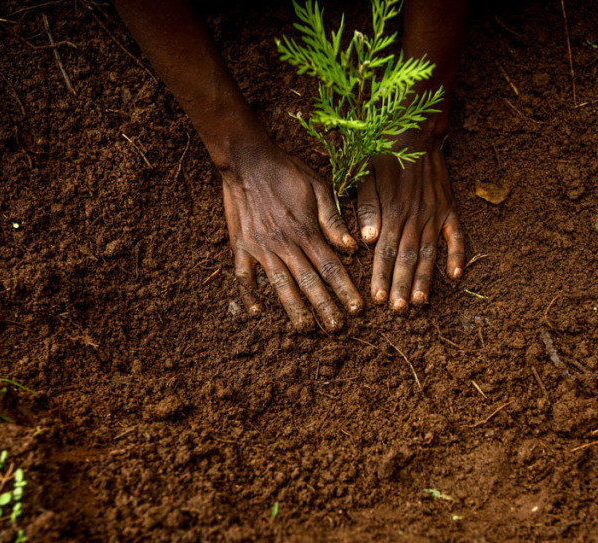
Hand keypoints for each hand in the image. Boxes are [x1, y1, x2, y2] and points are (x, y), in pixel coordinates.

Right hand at [222, 144, 362, 331]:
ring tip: (304, 329)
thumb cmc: (287, 170)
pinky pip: (244, 276)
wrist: (247, 159)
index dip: (345, 290)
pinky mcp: (241, 245)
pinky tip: (257, 311)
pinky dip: (249, 294)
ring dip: (293, 309)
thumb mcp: (318, 187)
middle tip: (337, 328)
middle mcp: (285, 244)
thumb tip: (351, 247)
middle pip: (309, 283)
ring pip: (280, 285)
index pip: (331, 268)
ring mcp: (261, 247)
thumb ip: (333, 219)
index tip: (357, 309)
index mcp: (307, 231)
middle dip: (325, 307)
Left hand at [356, 131, 465, 311]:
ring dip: (425, 279)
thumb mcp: (364, 174)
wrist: (415, 129)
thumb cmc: (382, 152)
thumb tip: (368, 241)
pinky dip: (457, 255)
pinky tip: (456, 276)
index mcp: (392, 211)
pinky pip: (456, 236)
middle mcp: (415, 217)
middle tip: (399, 311)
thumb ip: (366, 208)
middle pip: (407, 258)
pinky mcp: (449, 208)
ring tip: (420, 302)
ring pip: (429, 253)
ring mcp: (435, 214)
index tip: (379, 300)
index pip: (385, 251)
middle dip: (402, 286)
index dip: (382, 277)